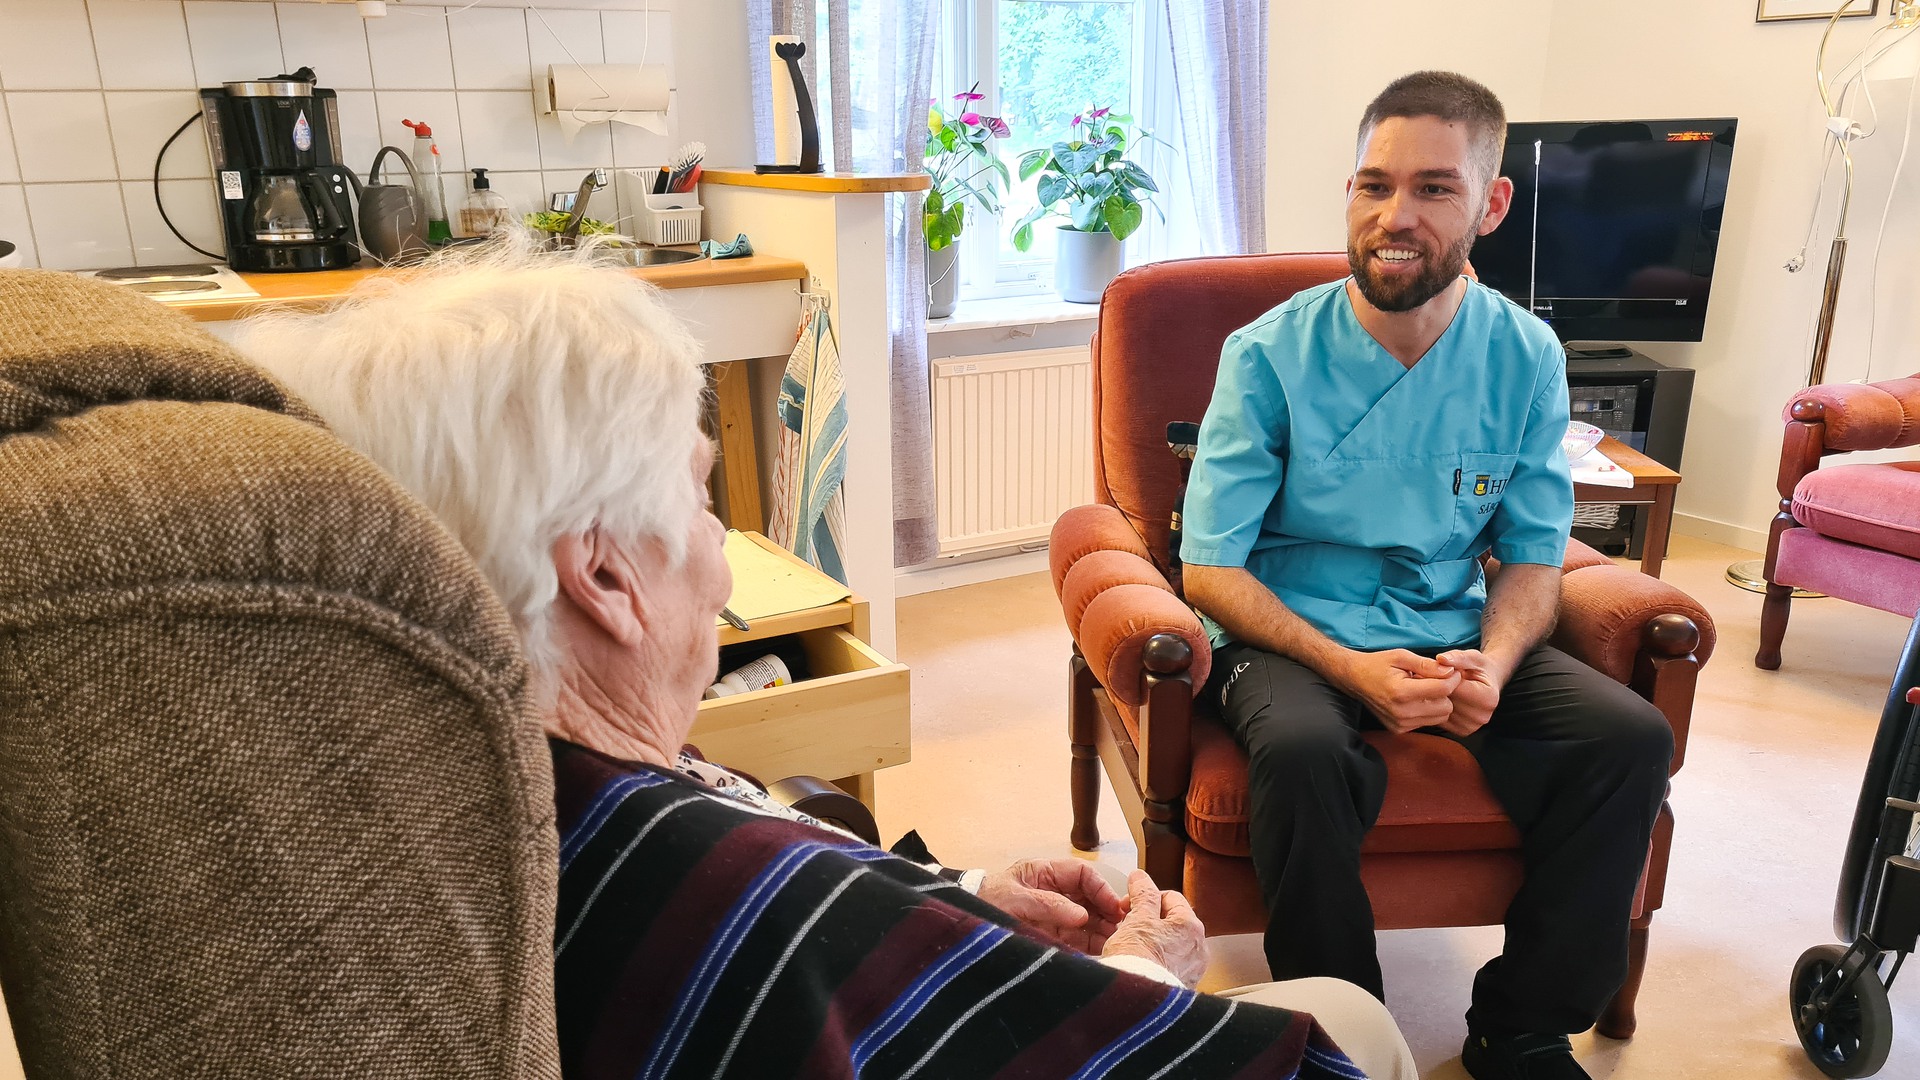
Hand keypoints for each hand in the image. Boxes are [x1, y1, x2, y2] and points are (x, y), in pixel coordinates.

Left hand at [978, 858, 1126, 952]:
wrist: (962, 926)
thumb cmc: (983, 902)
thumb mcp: (1014, 899)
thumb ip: (1048, 904)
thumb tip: (1081, 916)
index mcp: (1044, 873)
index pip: (1082, 874)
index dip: (1101, 888)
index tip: (1113, 907)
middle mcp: (1052, 892)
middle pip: (1089, 898)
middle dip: (1106, 912)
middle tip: (1122, 929)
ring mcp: (1052, 915)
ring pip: (1086, 920)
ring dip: (1102, 930)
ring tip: (1117, 942)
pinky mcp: (1049, 936)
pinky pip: (1075, 940)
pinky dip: (1089, 945)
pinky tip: (1102, 953)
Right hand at [1100, 870, 1208, 986]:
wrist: (1137, 1004)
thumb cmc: (1138, 962)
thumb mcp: (1137, 918)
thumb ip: (1142, 894)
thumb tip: (1141, 877)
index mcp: (1191, 926)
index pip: (1170, 897)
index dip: (1145, 897)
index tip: (1128, 905)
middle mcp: (1198, 948)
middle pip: (1171, 922)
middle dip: (1148, 921)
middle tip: (1127, 926)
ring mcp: (1192, 970)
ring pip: (1170, 944)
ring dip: (1152, 942)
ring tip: (1131, 948)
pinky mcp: (1182, 987)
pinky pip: (1169, 965)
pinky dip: (1155, 962)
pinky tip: (1140, 966)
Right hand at [1335, 649, 1459, 733]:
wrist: (1354, 679)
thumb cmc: (1377, 664)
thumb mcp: (1401, 656)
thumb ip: (1427, 665)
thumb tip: (1450, 672)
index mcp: (1401, 692)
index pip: (1443, 690)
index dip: (1452, 679)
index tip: (1450, 671)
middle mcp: (1401, 712)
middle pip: (1446, 707)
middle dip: (1445, 693)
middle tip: (1435, 680)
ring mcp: (1399, 724)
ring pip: (1440, 717)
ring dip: (1438, 703)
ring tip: (1424, 689)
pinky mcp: (1399, 729)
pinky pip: (1428, 722)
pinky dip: (1427, 711)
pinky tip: (1416, 699)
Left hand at [1433, 649, 1503, 736]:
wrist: (1487, 685)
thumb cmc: (1480, 669)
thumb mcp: (1473, 657)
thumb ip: (1457, 657)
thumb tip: (1441, 659)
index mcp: (1488, 697)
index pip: (1454, 688)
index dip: (1440, 676)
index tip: (1432, 669)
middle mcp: (1482, 716)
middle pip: (1447, 702)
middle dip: (1435, 688)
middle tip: (1426, 677)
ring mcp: (1472, 727)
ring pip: (1441, 712)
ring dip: (1433, 699)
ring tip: (1434, 687)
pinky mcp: (1462, 732)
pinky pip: (1440, 720)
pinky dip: (1436, 709)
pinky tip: (1438, 699)